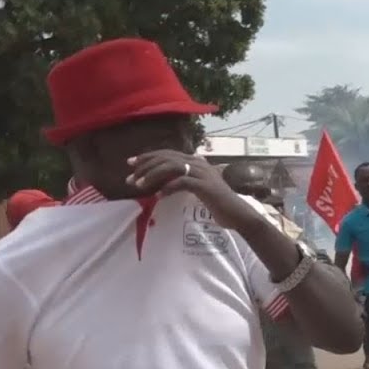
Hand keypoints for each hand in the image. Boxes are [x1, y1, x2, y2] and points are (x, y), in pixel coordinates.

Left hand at [127, 151, 260, 229]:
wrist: (238, 214)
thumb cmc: (218, 203)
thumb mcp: (199, 188)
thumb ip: (185, 180)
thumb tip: (167, 179)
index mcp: (196, 162)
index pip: (167, 153)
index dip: (148, 156)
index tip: (131, 163)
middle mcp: (198, 163)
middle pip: (166, 158)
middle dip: (145, 166)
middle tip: (130, 177)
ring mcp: (203, 173)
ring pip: (171, 167)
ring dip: (152, 175)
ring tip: (140, 186)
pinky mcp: (205, 186)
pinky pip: (182, 182)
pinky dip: (168, 187)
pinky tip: (159, 195)